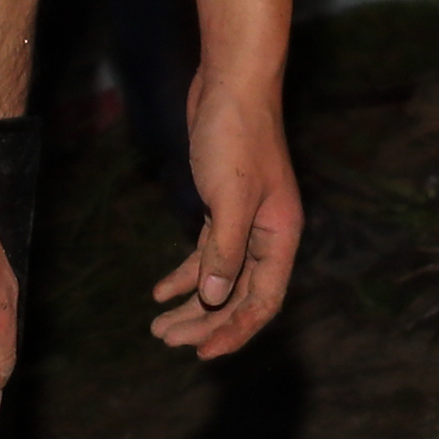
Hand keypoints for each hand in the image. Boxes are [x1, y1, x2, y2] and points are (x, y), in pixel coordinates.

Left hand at [151, 64, 303, 358]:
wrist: (231, 85)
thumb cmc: (237, 136)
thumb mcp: (228, 196)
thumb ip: (223, 249)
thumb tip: (212, 299)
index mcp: (280, 238)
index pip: (262, 301)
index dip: (234, 331)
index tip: (202, 353)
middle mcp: (266, 236)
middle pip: (237, 295)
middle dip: (204, 322)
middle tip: (166, 339)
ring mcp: (245, 223)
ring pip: (219, 277)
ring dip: (191, 303)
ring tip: (158, 326)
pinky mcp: (221, 208)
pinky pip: (206, 253)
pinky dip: (185, 274)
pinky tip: (160, 290)